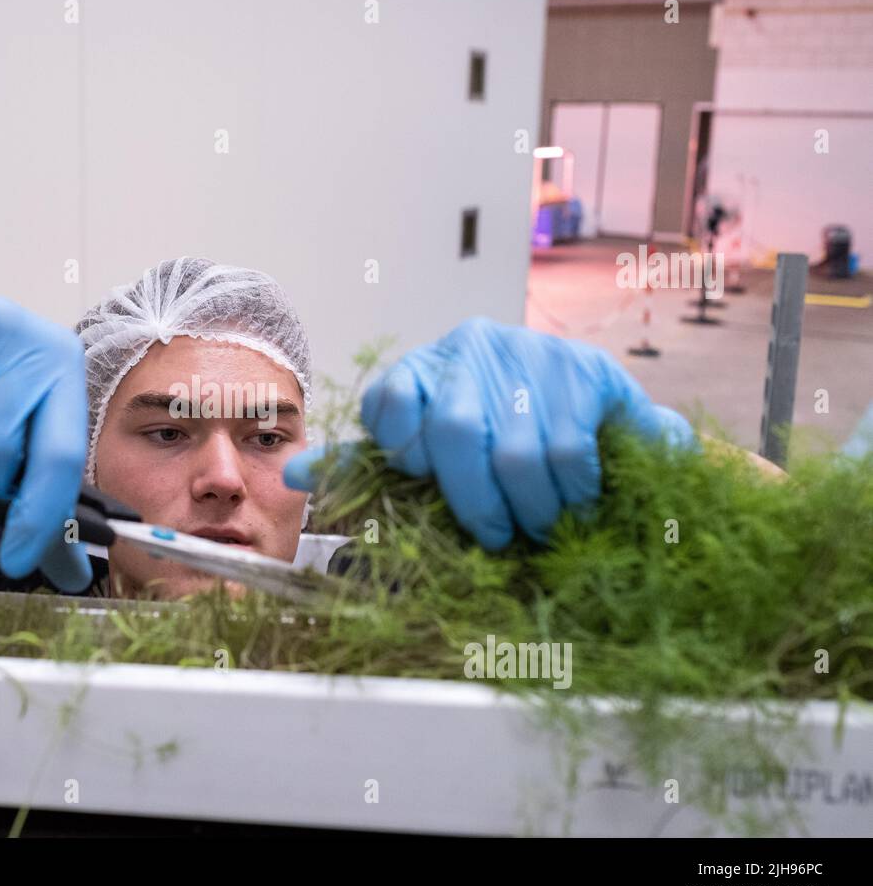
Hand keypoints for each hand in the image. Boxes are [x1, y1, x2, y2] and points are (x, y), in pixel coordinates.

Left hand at [285, 317, 692, 549]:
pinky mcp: (585, 370)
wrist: (592, 418)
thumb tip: (294, 475)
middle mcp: (470, 349)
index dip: (404, 455)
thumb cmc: (493, 444)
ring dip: (528, 509)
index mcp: (422, 368)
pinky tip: (574, 504)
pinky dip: (571, 495)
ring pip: (514, 453)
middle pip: (451, 432)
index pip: (388, 404)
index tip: (428, 484)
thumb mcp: (426, 452)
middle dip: (472, 501)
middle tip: (494, 536)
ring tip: (538, 526)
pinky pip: (568, 452)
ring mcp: (529, 353)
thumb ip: (365, 463)